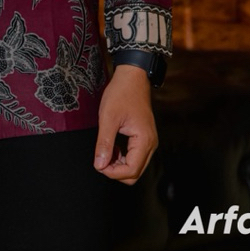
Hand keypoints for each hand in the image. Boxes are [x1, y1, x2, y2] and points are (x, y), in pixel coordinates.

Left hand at [94, 64, 158, 184]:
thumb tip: (99, 165)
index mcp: (144, 140)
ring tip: (105, 151)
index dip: (113, 172)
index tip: (98, 163)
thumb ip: (104, 143)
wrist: (132, 77)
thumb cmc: (121, 93)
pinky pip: (135, 157)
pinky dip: (123, 158)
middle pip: (135, 173)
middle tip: (100, 158)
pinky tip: (112, 147)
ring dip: (119, 165)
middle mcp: (151, 144)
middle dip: (116, 171)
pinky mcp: (144, 138)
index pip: (131, 170)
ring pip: (135, 166)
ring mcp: (149, 141)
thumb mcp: (108, 118)